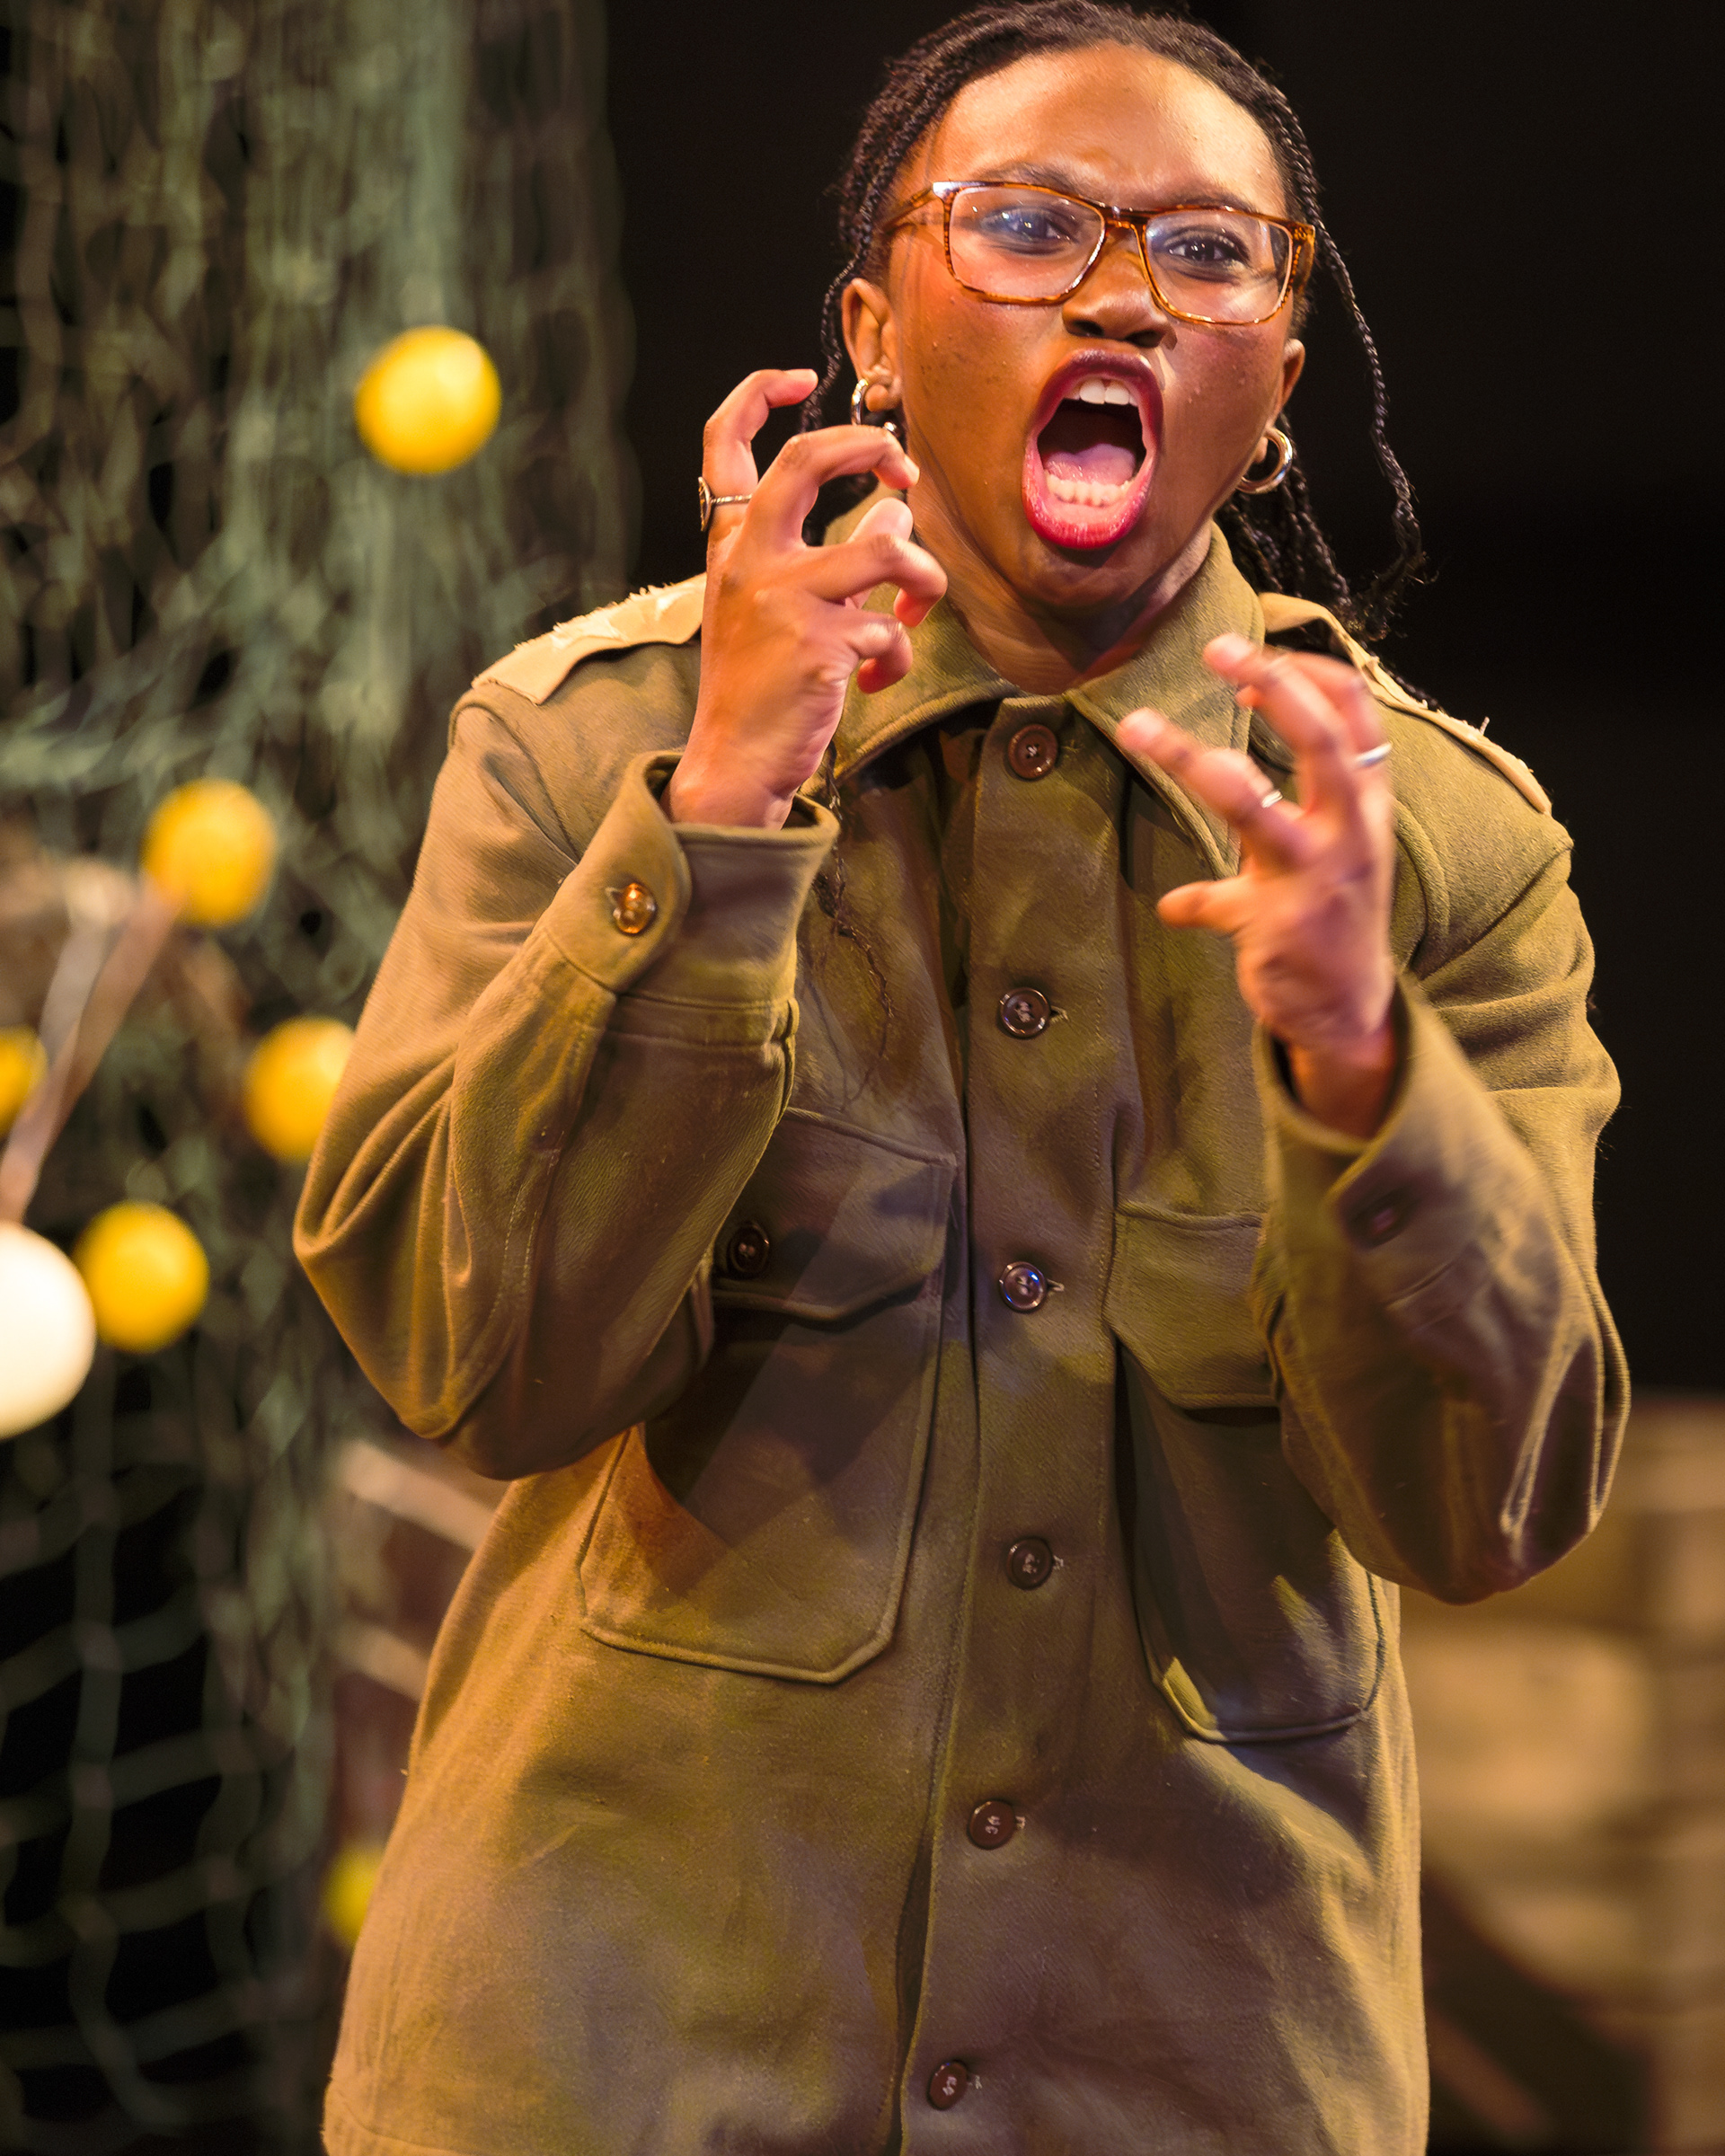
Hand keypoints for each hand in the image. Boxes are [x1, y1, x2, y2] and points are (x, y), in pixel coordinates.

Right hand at [665, 368, 947, 828]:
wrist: (734, 764)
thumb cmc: (759, 688)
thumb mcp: (773, 611)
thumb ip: (827, 558)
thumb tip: (894, 513)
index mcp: (729, 548)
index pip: (721, 445)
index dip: (757, 395)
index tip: (798, 377)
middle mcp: (749, 562)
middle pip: (808, 460)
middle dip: (870, 448)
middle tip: (904, 470)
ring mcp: (783, 601)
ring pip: (886, 544)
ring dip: (922, 574)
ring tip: (913, 607)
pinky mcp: (820, 645)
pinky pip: (893, 626)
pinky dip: (899, 652)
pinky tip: (879, 678)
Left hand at [1118, 633, 1397, 1137]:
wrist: (1351, 1009)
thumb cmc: (1332, 918)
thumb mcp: (1331, 852)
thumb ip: (1287, 803)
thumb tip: (1233, 745)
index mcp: (1368, 806)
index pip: (1357, 717)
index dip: (1308, 676)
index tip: (1253, 663)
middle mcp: (1351, 833)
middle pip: (1320, 738)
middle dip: (1272, 683)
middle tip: (1216, 648)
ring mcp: (1316, 877)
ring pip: (1248, 800)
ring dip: (1187, 756)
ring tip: (1137, 726)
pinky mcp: (1277, 923)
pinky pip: (1214, 899)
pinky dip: (1191, 901)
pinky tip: (1174, 906)